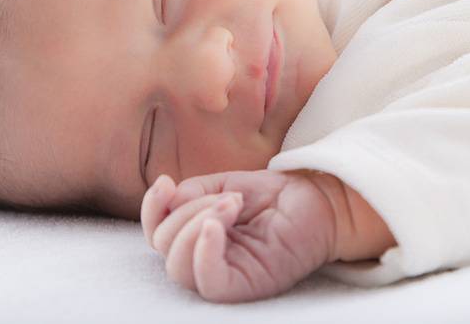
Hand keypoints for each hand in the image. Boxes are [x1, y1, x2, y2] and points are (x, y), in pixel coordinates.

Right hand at [140, 169, 338, 302]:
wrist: (318, 199)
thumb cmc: (275, 196)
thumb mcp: (224, 184)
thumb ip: (192, 192)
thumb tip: (167, 200)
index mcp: (197, 236)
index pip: (157, 235)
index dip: (151, 210)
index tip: (165, 182)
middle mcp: (206, 259)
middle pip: (165, 248)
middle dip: (186, 212)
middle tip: (225, 196)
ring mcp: (226, 275)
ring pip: (181, 268)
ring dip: (196, 225)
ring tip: (230, 204)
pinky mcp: (245, 286)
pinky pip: (209, 283)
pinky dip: (204, 253)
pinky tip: (216, 226)